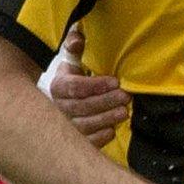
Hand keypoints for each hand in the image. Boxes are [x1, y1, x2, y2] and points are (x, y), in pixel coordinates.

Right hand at [51, 29, 128, 148]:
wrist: (68, 99)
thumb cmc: (76, 76)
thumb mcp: (74, 57)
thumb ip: (75, 44)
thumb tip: (77, 41)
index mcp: (58, 86)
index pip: (74, 87)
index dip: (96, 85)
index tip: (115, 82)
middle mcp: (57, 108)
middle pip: (80, 107)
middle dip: (105, 102)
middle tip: (125, 97)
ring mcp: (64, 126)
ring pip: (83, 126)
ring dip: (105, 119)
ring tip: (123, 112)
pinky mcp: (74, 140)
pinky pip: (85, 142)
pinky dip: (99, 137)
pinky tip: (112, 129)